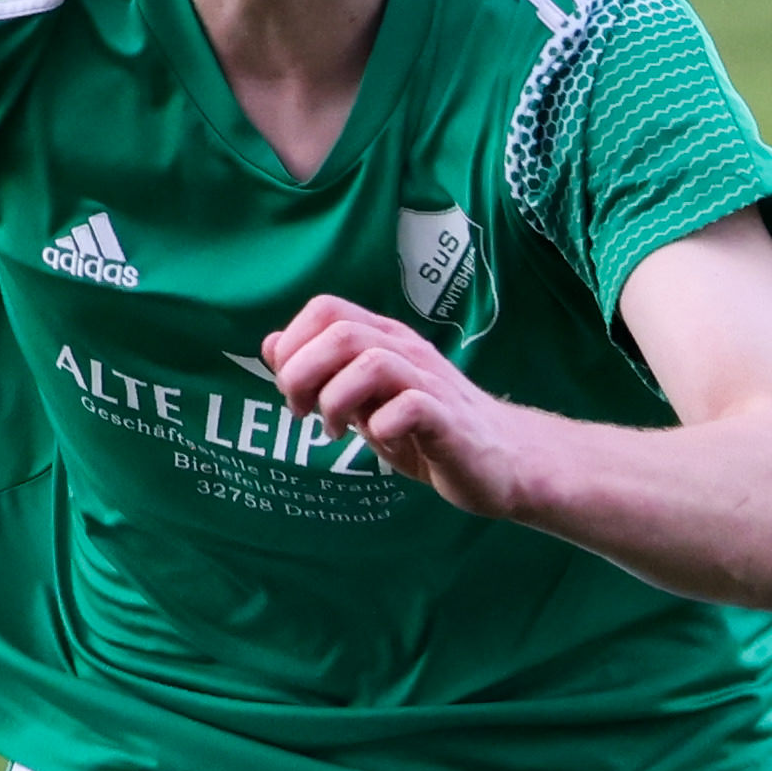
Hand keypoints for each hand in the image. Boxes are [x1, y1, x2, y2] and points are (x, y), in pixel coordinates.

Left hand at [259, 292, 547, 517]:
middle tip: (303, 412)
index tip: (290, 388)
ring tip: (334, 430)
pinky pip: (409, 406)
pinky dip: (381, 425)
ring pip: (371, 361)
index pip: (325, 309)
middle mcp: (407, 351)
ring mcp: (430, 382)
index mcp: (384, 340)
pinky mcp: (449, 419)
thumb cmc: (425, 428)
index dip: (293, 344)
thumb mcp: (362, 399)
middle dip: (303, 373)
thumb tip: (271, 344)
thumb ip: (322, 372)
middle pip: (341, 332)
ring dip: (335, 399)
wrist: (499, 461)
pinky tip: (379, 440)